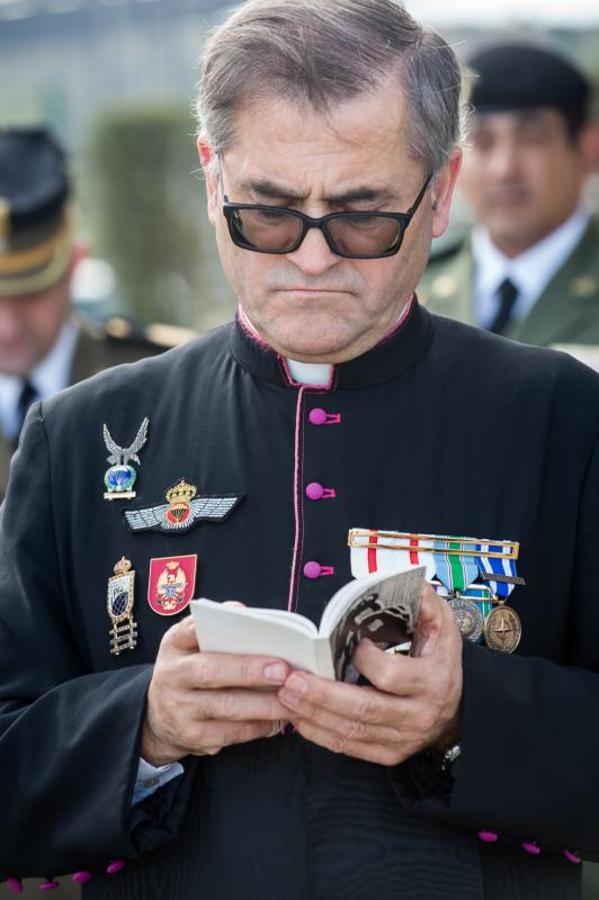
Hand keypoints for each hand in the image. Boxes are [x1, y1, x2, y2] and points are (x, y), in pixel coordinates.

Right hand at [142, 616, 289, 764]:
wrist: (158, 718)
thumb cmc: (189, 672)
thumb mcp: (190, 646)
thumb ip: (214, 630)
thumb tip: (248, 615)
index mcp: (174, 645)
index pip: (191, 629)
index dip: (218, 623)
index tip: (249, 621)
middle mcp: (172, 676)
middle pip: (212, 671)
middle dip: (250, 671)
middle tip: (283, 671)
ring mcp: (180, 709)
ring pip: (227, 706)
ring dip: (265, 704)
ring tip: (292, 699)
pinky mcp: (192, 737)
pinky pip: (230, 733)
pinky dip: (258, 727)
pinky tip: (278, 720)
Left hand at [277, 583, 461, 764]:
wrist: (458, 710)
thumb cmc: (439, 660)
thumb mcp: (442, 627)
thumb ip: (426, 602)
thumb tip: (409, 582)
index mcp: (430, 682)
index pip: (389, 675)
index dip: (364, 660)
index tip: (350, 644)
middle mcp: (417, 716)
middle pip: (364, 710)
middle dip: (323, 696)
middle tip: (291, 680)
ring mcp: (401, 740)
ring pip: (351, 732)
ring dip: (313, 714)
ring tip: (284, 696)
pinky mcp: (387, 754)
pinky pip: (348, 747)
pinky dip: (319, 733)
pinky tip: (296, 717)